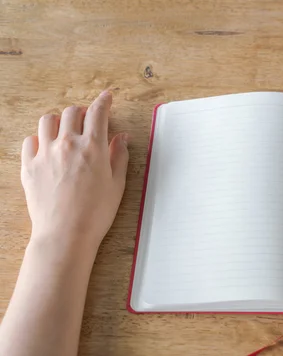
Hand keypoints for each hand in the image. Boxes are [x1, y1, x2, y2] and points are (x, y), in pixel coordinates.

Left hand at [21, 91, 128, 255]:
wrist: (66, 234)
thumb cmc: (96, 213)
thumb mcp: (117, 184)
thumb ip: (119, 156)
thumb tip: (122, 138)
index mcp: (93, 147)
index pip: (98, 113)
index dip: (104, 101)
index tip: (107, 97)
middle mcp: (68, 144)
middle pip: (71, 112)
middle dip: (81, 111)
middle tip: (86, 119)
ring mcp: (45, 154)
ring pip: (47, 120)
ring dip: (58, 120)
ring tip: (64, 130)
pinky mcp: (29, 166)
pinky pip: (30, 140)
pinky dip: (39, 138)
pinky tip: (46, 147)